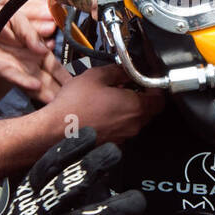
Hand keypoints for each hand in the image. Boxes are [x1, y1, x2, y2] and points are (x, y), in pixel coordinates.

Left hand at [0, 0, 69, 103]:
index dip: (67, 76)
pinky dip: (23, 81)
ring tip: (59, 100)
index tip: (82, 86)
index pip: (56, 65)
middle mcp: (28, 63)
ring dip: (46, 92)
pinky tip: (35, 86)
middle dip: (61, 91)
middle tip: (77, 102)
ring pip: (34, 83)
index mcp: (37, 49)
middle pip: (49, 79)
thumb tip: (50, 34)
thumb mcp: (17, 13)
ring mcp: (14, 67)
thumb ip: (31, 26)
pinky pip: (12, 75)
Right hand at [0, 128, 146, 214]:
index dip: (67, 149)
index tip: (89, 134)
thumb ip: (52, 188)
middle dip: (90, 167)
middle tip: (114, 153)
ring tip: (137, 200)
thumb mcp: (25, 205)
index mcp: (26, 197)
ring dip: (115, 210)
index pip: (46, 169)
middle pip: (64, 189)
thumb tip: (90, 165)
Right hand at [47, 63, 163, 144]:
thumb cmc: (74, 106)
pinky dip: (117, 120)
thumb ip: (117, 71)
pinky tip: (102, 112)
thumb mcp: (96, 76)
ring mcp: (123, 137)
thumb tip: (125, 70)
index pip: (160, 99)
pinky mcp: (111, 144)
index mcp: (135, 107)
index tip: (146, 81)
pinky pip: (121, 129)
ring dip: (128, 109)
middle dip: (142, 97)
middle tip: (128, 87)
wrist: (54, 130)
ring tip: (111, 98)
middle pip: (149, 110)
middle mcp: (133, 125)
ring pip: (135, 120)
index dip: (155, 88)